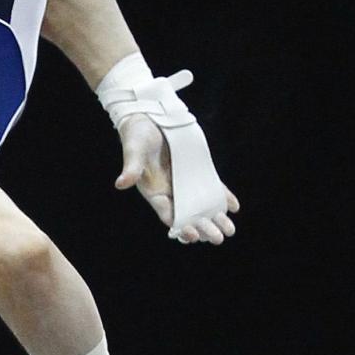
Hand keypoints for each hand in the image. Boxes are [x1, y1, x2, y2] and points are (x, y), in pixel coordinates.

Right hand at [115, 114, 239, 243]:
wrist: (148, 116)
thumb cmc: (136, 135)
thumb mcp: (134, 151)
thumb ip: (130, 168)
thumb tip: (120, 184)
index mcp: (154, 192)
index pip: (168, 215)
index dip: (181, 226)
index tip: (191, 235)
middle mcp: (171, 191)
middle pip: (189, 215)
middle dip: (203, 228)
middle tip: (218, 238)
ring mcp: (185, 182)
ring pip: (202, 206)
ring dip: (216, 218)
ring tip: (229, 230)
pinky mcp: (196, 171)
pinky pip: (211, 187)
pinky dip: (222, 197)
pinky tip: (234, 206)